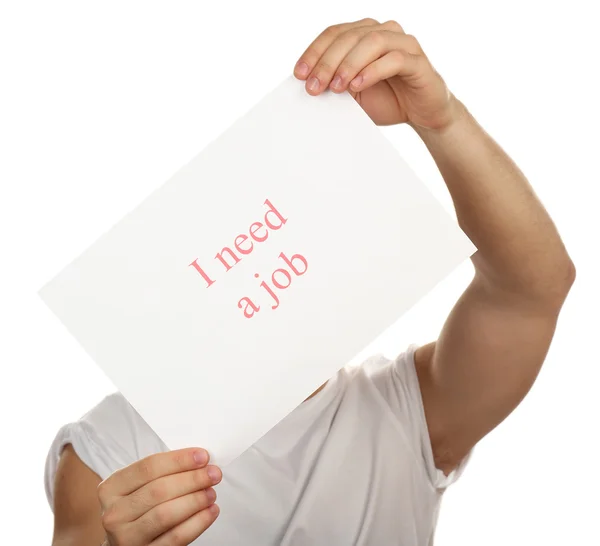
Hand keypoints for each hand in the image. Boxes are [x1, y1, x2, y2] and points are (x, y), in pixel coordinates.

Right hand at [98, 448, 220, 545]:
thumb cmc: (137, 507)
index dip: (179, 460)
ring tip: (212, 492)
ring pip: (166, 514)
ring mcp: (126, 537)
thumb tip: (198, 461)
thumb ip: (162, 472)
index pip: (148, 467)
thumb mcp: (138, 487)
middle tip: (214, 473)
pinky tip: (210, 512)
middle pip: (159, 490)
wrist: (125, 541)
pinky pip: (175, 538)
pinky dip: (198, 523)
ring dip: (195, 500)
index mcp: (111, 487)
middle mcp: (114, 513)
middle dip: (192, 479)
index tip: (203, 456)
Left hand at [294, 18, 461, 130]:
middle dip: (327, 62)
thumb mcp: (354, 94)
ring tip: (335, 87)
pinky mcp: (418, 61)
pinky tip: (357, 86)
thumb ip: (336, 85)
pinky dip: (372, 71)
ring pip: (371, 42)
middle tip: (313, 86)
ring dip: (348, 64)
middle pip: (349, 36)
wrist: (423, 114)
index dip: (314, 52)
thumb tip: (308, 86)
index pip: (335, 33)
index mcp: (365, 34)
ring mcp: (404, 44)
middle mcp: (384, 32)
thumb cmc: (388, 100)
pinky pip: (394, 59)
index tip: (299, 74)